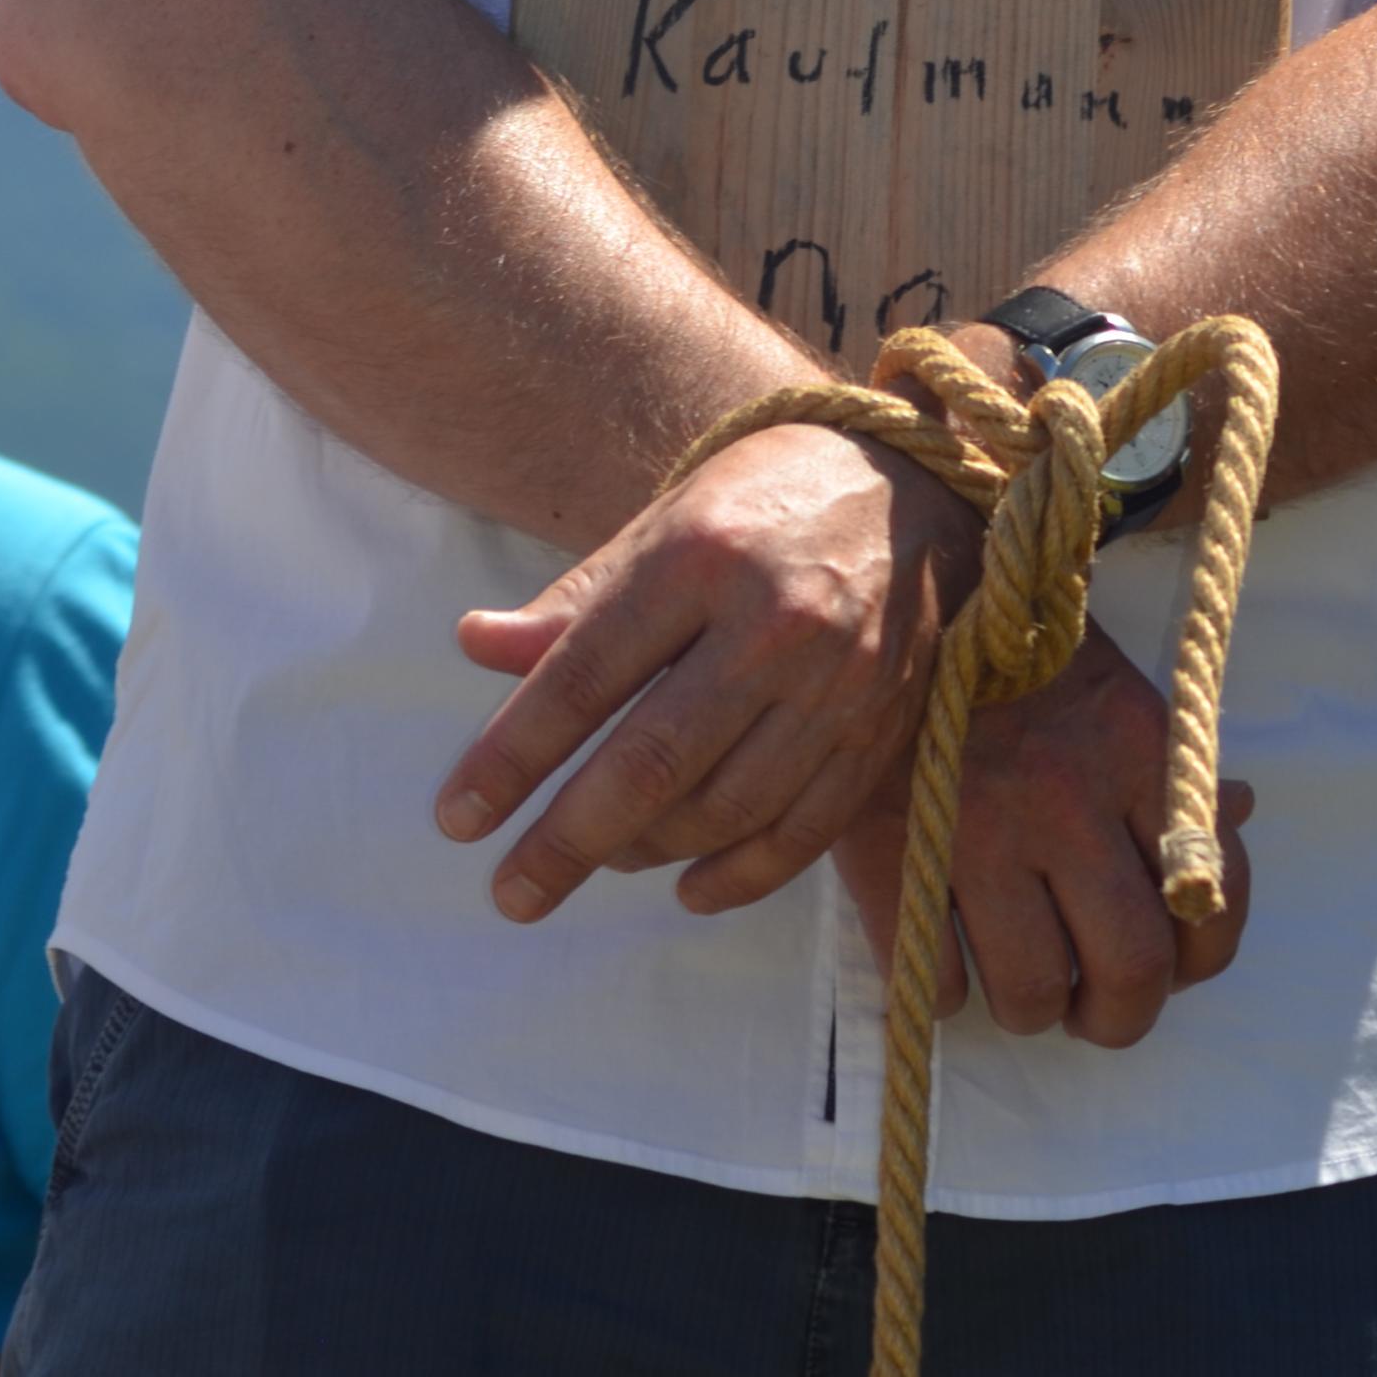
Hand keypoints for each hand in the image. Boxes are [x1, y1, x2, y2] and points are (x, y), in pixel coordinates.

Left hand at [437, 422, 983, 921]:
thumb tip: (475, 645)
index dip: (514, 754)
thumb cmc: (765, 497)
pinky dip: (738, 875)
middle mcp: (773, 622)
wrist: (916, 484)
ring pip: (723, 807)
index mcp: (703, 554)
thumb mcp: (664, 521)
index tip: (459, 817)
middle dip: (567, 840)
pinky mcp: (882, 729)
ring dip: (645, 851)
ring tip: (596, 858)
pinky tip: (686, 887)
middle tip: (510, 892)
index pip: (587, 675)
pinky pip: (801, 832)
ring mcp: (838, 683)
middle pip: (652, 760)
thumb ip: (577, 599)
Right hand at [833, 629, 1253, 1049]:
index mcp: (1138, 750)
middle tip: (1093, 1010)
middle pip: (1129, 969)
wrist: (902, 591)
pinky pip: (938, 980)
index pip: (1208, 899)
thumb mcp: (1117, 689)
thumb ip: (1175, 766)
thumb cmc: (1022, 648)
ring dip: (1031, 1006)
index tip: (1168, 965)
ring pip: (1033, 990)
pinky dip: (947, 988)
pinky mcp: (893, 852)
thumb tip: (1237, 819)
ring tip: (1019, 978)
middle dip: (1119, 1017)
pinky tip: (946, 947)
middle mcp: (1069, 796)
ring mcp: (978, 829)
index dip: (1196, 960)